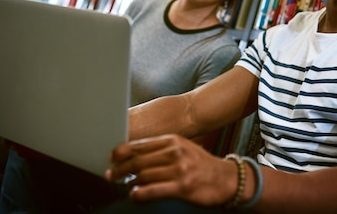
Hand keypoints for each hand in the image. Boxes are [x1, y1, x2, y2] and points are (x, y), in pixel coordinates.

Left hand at [105, 134, 236, 205]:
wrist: (225, 179)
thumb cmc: (201, 165)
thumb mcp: (183, 148)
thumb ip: (161, 149)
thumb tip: (134, 154)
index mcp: (173, 140)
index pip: (140, 144)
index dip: (121, 152)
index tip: (112, 158)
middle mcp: (175, 152)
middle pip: (138, 160)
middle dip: (120, 169)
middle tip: (112, 175)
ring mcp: (179, 169)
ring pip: (142, 175)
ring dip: (129, 183)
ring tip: (126, 187)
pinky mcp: (182, 187)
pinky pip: (152, 191)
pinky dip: (138, 194)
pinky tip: (136, 195)